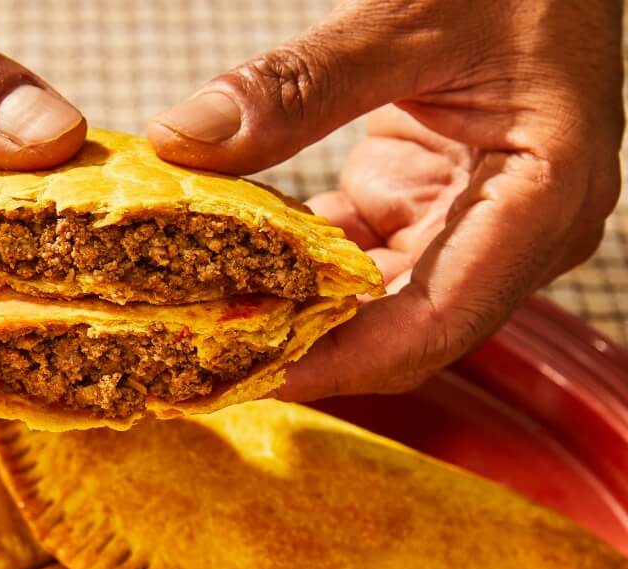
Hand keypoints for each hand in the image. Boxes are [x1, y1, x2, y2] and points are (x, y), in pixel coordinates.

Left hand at [148, 0, 622, 397]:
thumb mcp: (411, 18)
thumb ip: (303, 86)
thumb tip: (188, 140)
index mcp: (538, 203)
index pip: (431, 325)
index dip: (339, 365)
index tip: (252, 374)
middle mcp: (510, 238)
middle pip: (397, 334)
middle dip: (303, 349)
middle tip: (210, 358)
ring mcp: (466, 229)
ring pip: (368, 306)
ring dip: (290, 310)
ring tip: (207, 319)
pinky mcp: (425, 211)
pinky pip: (352, 261)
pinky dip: (295, 265)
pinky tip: (234, 263)